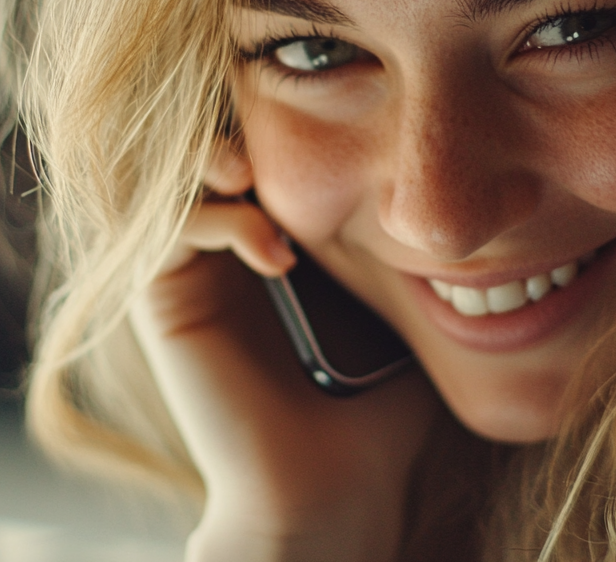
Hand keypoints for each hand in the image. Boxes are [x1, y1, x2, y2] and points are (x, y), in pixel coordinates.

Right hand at [130, 155, 438, 561]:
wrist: (328, 490)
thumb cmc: (370, 410)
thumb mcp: (395, 310)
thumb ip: (399, 252)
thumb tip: (450, 201)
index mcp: (266, 255)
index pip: (261, 161)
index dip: (280, 132)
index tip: (329, 125)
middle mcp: (218, 262)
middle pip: (208, 156)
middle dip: (234, 133)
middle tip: (275, 142)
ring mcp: (187, 282)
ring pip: (178, 181)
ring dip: (213, 162)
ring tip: (254, 174)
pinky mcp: (165, 307)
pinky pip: (170, 232)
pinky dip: (219, 222)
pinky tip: (275, 252)